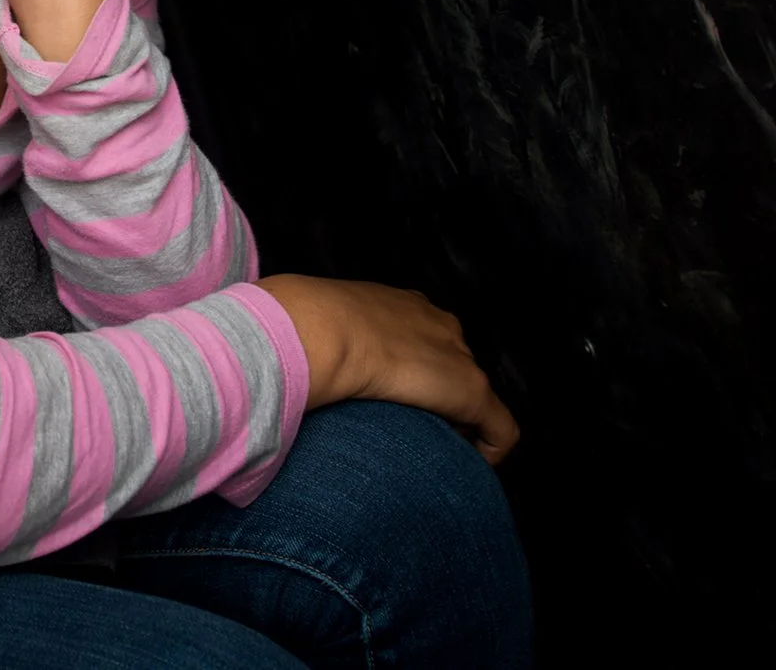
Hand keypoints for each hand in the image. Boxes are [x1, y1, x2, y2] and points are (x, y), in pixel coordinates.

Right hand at [256, 274, 519, 463]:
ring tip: (424, 452)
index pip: (424, 339)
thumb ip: (310, 341)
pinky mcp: (471, 390)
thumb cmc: (299, 326)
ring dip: (456, 425)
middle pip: (455, 367)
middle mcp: (437, 323)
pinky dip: (489, 454)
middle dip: (438, 400)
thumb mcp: (306, 325)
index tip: (392, 400)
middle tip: (406, 431)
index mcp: (401, 304)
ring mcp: (458, 355)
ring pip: (475, 399)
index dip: (414, 374)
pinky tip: (462, 471)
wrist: (316, 329)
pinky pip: (500, 432)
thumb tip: (275, 361)